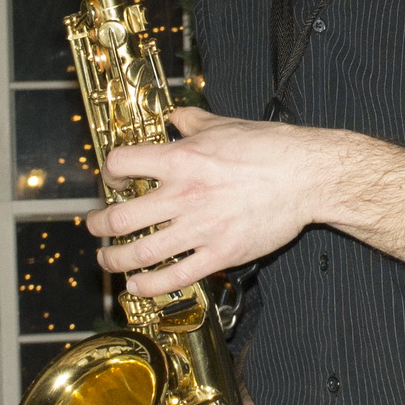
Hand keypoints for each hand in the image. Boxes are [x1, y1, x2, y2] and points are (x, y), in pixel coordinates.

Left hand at [91, 110, 341, 297]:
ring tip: (108, 260)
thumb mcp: (226, 124)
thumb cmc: (272, 148)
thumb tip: (177, 117)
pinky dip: (150, 286)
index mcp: (182, 159)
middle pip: (120, 217)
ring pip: (141, 252)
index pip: (122, 164)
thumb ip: (193, 121)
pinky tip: (138, 287)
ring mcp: (201, 228)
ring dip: (115, 260)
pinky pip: (177, 276)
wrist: (308, 175)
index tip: (113, 181)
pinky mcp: (221, 253)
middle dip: (98, 226)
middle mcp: (185, 194)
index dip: (109, 174)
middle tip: (96, 227)